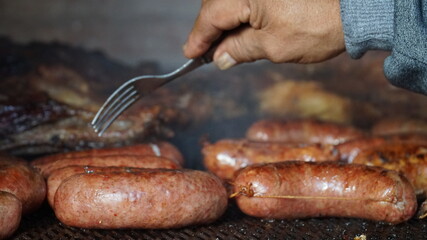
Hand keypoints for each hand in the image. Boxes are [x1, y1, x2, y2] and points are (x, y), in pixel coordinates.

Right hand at [183, 0, 344, 68]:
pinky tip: (243, 30)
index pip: (211, 16)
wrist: (355, 10)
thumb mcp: (274, 46)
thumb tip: (220, 57)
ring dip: (226, 22)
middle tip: (208, 53)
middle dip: (210, 29)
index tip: (190, 54)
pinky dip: (241, 13)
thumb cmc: (318, 26)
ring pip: (230, 0)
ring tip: (227, 46)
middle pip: (216, 4)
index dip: (198, 37)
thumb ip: (240, 50)